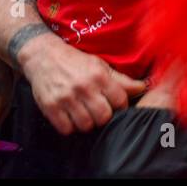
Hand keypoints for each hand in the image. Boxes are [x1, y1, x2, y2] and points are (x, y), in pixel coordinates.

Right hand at [20, 33, 146, 134]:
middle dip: (104, 118)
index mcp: (99, 76)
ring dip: (86, 123)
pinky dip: (70, 127)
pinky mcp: (50, 107)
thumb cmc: (75, 62)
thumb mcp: (100, 66)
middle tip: (98, 112)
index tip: (114, 105)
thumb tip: (143, 87)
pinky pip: (66, 129)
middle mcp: (83, 87)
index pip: (120, 101)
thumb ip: (121, 80)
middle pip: (103, 117)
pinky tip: (70, 117)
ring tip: (84, 114)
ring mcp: (66, 98)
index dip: (120, 106)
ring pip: (85, 125)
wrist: (43, 56)